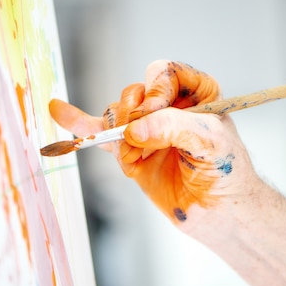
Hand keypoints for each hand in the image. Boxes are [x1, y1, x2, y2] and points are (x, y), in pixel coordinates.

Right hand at [49, 60, 259, 232]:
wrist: (220, 213)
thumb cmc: (226, 171)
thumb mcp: (211, 142)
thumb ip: (174, 128)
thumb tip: (134, 130)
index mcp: (195, 92)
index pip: (164, 73)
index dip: (155, 90)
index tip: (156, 112)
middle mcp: (168, 105)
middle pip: (134, 93)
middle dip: (134, 116)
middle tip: (144, 140)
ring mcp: (146, 129)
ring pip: (116, 114)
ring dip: (119, 134)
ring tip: (135, 156)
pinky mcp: (130, 151)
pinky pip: (99, 133)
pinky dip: (79, 122)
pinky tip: (58, 110)